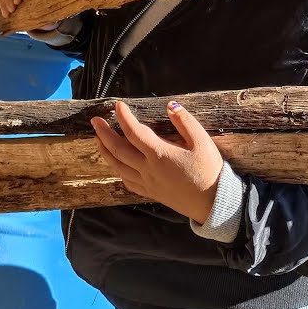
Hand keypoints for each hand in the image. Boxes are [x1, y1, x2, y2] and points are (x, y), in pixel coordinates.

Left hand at [92, 100, 224, 222]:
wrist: (212, 203)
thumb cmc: (209, 171)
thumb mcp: (202, 142)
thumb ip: (185, 121)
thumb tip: (170, 105)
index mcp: (159, 154)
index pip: (134, 132)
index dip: (124, 117)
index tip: (117, 105)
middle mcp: (148, 169)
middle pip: (118, 150)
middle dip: (103, 134)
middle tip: (95, 120)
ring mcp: (147, 182)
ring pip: (118, 166)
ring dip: (105, 152)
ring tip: (98, 140)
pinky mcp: (150, 192)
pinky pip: (127, 181)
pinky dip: (117, 170)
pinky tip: (116, 165)